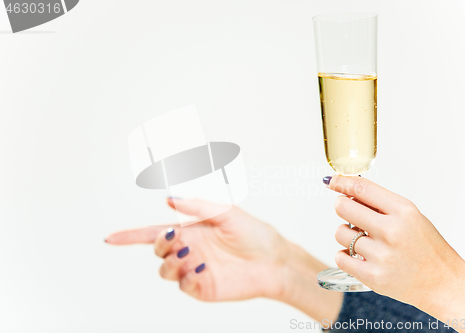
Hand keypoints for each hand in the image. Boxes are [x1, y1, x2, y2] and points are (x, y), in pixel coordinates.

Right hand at [106, 198, 288, 301]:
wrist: (273, 261)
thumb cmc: (253, 233)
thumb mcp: (227, 212)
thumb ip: (198, 205)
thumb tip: (169, 200)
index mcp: (191, 230)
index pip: (153, 233)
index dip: (130, 236)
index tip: (109, 238)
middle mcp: (189, 249)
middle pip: (157, 250)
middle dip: (161, 244)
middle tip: (179, 239)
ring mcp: (194, 269)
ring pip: (165, 270)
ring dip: (173, 260)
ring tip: (194, 254)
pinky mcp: (202, 287)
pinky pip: (183, 284)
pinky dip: (188, 275)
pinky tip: (205, 267)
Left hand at [325, 175, 464, 306]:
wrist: (444, 284)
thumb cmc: (427, 249)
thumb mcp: (411, 216)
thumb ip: (381, 204)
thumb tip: (347, 192)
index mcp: (403, 212)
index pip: (362, 188)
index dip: (342, 182)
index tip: (332, 181)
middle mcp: (392, 231)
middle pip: (343, 208)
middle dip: (343, 207)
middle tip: (351, 214)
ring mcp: (382, 255)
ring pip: (340, 233)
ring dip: (346, 234)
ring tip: (364, 240)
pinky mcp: (373, 276)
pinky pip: (340, 258)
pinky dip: (345, 255)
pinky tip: (358, 256)